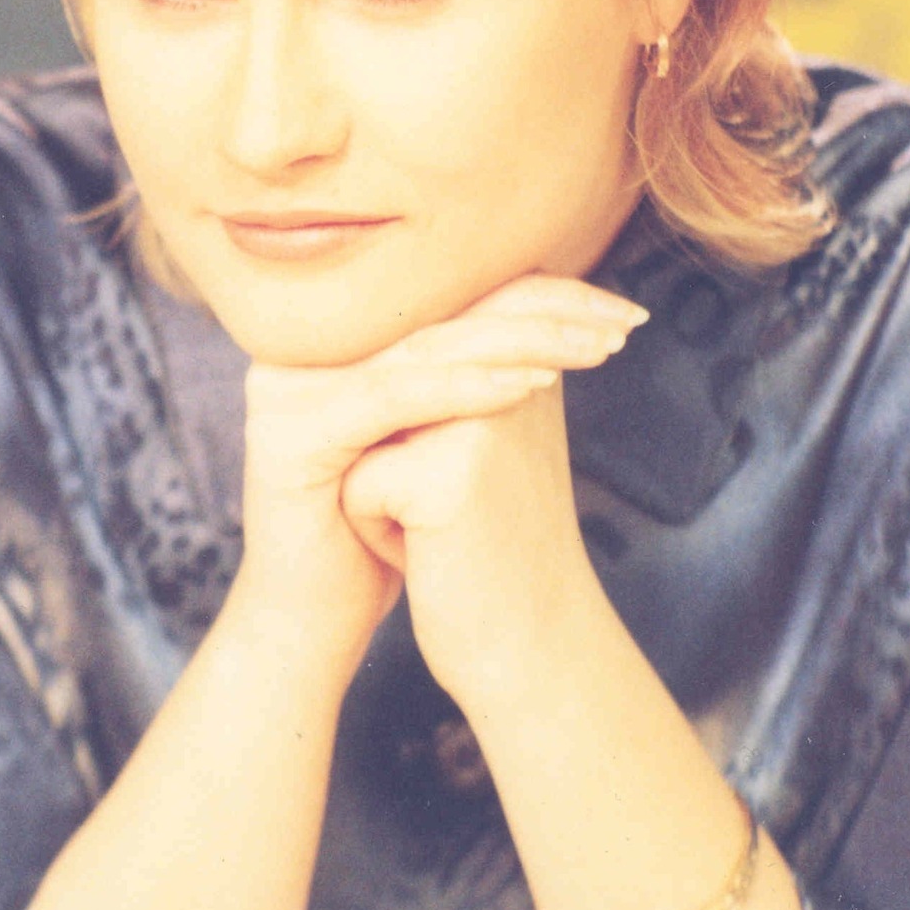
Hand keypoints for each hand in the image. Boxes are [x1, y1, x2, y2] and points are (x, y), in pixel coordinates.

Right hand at [226, 275, 646, 693]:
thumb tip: (558, 309)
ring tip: (592, 352)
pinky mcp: (286, 431)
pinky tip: (530, 388)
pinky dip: (466, 388)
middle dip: (542, 312)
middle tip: (623, 322)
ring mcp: (287, 385)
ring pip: (423, 349)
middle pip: (440, 312)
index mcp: (338, 335)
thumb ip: (470, 371)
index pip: (451, 290)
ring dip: (519, 344)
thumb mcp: (436, 438)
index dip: (539, 292)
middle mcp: (304, 348)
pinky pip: (392, 397)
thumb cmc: (386, 532)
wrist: (315, 618)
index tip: (622, 309)